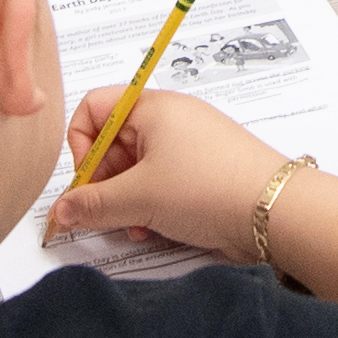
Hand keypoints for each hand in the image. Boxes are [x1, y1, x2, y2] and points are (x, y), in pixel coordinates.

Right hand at [47, 84, 285, 261]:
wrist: (275, 213)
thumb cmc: (208, 188)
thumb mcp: (138, 198)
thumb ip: (92, 205)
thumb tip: (61, 211)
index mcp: (153, 107)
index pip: (94, 108)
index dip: (81, 145)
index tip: (86, 180)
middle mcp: (171, 120)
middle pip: (114, 144)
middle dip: (104, 183)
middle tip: (104, 213)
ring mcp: (190, 147)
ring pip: (137, 170)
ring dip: (127, 201)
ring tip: (135, 226)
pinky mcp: (204, 174)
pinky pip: (162, 185)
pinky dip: (151, 207)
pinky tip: (155, 230)